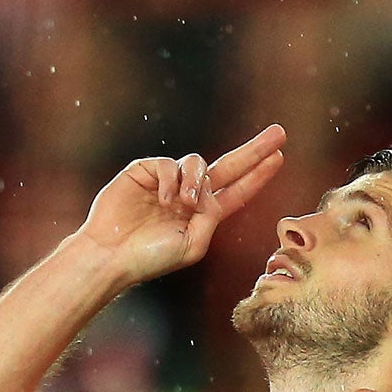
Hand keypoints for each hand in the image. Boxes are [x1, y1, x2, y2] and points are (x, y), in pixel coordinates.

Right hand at [77, 125, 286, 285]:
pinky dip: (170, 180)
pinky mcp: (146, 170)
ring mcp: (168, 181)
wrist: (112, 254)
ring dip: (195, 181)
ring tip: (183, 203)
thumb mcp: (193, 245)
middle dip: (254, 150)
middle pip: (229, 165)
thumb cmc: (151, 257)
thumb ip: (211, 217)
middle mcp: (189, 195)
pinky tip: (163, 198)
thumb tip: (213, 191)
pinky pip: (169, 164)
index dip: (258, 175)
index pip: (237, 191)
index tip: (279, 157)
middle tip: (279, 133)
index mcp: (204, 215)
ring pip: (197, 163)